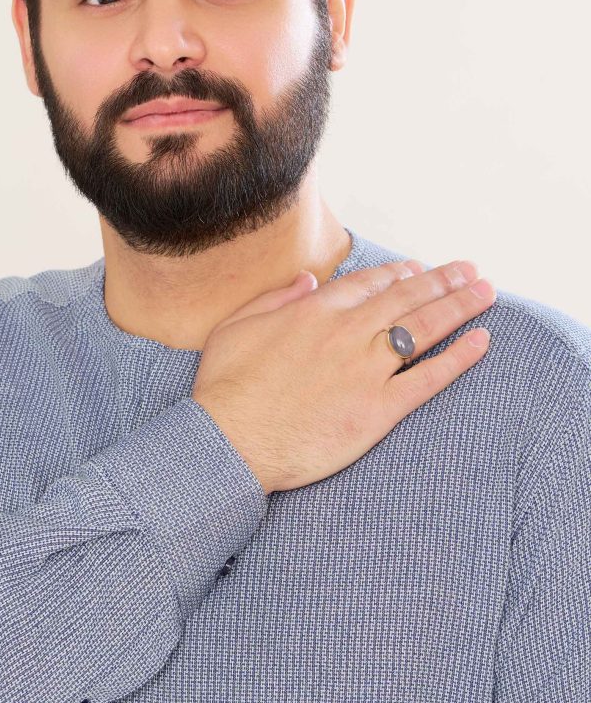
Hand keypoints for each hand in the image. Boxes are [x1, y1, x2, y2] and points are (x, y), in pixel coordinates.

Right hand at [191, 259, 494, 493]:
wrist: (231, 441)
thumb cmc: (225, 387)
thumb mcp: (235, 326)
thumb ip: (275, 299)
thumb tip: (307, 281)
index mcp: (314, 312)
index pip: (368, 284)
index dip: (398, 274)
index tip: (418, 269)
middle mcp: (346, 333)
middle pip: (405, 298)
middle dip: (442, 280)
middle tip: (469, 269)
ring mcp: (365, 370)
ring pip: (422, 329)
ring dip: (458, 306)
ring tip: (486, 292)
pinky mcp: (377, 410)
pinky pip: (427, 379)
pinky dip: (458, 358)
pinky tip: (480, 342)